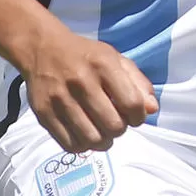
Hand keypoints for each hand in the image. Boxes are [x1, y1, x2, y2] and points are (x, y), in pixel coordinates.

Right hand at [20, 22, 157, 152]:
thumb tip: (152, 109)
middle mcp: (81, 82)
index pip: (132, 103)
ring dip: (103, 141)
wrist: (42, 49)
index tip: (134, 115)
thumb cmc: (86, 55)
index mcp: (103, 64)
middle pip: (113, 126)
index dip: (139, 116)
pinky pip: (70, 144)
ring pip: (92, 139)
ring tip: (102, 132)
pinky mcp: (44, 114)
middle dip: (120, 129)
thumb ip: (138, 83)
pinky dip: (83, 146)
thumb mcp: (115, 59)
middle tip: (116, 122)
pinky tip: (85, 134)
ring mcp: (60, 99)